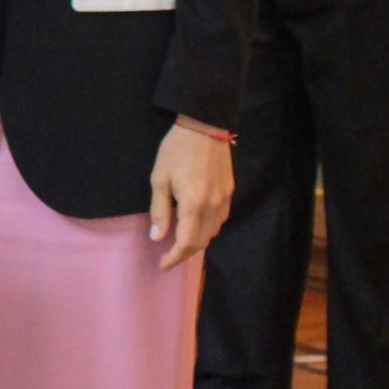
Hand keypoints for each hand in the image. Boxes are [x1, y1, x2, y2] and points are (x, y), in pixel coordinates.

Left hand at [149, 116, 234, 269]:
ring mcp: (224, 198)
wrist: (204, 125)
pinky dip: (208, 228)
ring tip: (181, 241)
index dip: (174, 257)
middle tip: (169, 256)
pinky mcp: (230, 191)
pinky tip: (197, 224)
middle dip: (184, 253)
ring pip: (213, 232)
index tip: (163, 263)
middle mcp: (212, 205)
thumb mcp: (159, 178)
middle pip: (201, 242)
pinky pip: (220, 219)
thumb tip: (158, 237)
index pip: (186, 242)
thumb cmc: (176, 149)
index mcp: (193, 202)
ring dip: (197, 241)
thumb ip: (159, 210)